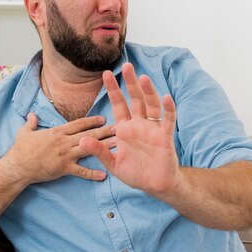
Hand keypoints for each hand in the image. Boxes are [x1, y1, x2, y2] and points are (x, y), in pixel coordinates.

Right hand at [1, 114, 115, 185]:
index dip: (91, 121)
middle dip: (104, 131)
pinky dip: (93, 174)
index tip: (103, 119)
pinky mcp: (64, 168)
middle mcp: (64, 141)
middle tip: (119, 128)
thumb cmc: (20, 149)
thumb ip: (31, 123)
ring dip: (104, 147)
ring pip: (89, 149)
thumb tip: (32, 115)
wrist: (18, 166)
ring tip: (118, 145)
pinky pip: (81, 171)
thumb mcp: (24, 132)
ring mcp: (65, 155)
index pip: (78, 124)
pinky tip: (104, 175)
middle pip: (88, 134)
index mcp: (57, 132)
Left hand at [79, 63, 180, 197]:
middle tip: (126, 65)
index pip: (118, 104)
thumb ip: (99, 151)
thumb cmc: (135, 173)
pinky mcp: (165, 136)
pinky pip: (168, 120)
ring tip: (143, 78)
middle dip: (130, 83)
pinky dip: (168, 109)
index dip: (113, 90)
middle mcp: (139, 124)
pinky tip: (166, 98)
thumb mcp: (113, 163)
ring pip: (151, 105)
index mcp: (124, 129)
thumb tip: (82, 140)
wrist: (155, 185)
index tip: (105, 74)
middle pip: (135, 99)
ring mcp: (153, 128)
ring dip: (148, 92)